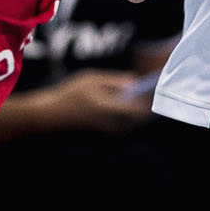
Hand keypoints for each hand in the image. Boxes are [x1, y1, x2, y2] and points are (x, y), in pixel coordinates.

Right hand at [28, 70, 154, 133]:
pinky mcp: (106, 131)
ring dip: (140, 109)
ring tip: (144, 92)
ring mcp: (109, 130)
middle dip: (148, 103)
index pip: (141, 109)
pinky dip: (131, 113)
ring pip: (134, 121)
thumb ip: (115, 80)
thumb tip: (135, 81)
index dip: (151, 97)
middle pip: (140, 117)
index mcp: (110, 109)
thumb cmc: (70, 93)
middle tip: (154, 87)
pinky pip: (126, 123)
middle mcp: (112, 124)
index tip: (158, 85)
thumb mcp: (93, 79)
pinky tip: (130, 100)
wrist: (52, 115)